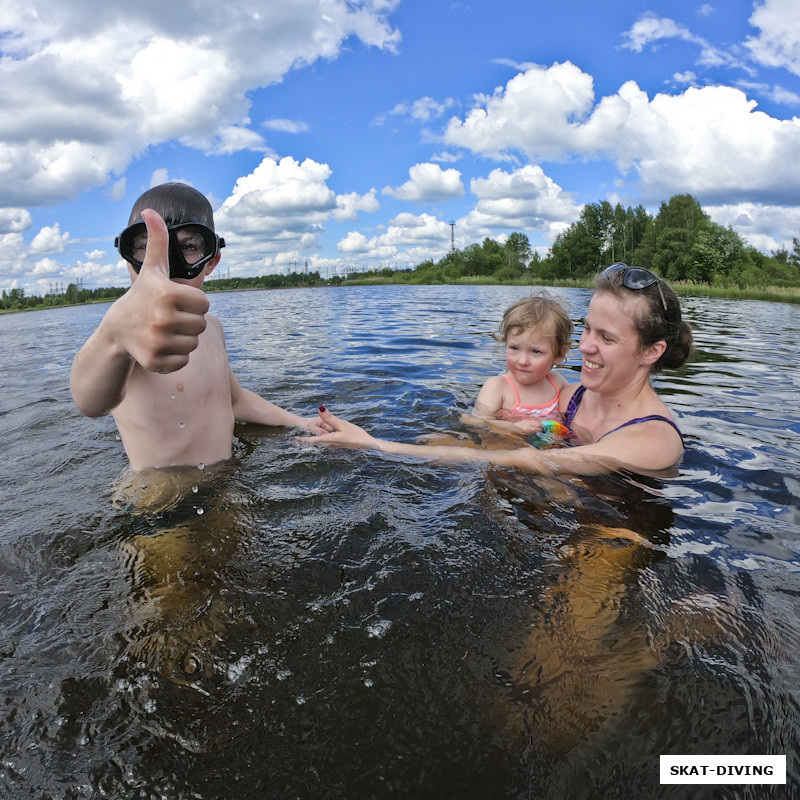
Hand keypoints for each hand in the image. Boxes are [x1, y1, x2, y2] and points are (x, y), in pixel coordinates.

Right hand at [109, 208, 209, 372]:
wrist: (116, 330)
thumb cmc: (141, 296)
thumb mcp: (152, 269)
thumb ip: (158, 241)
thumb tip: (150, 211)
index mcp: (168, 294)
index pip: (204, 303)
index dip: (193, 303)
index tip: (176, 301)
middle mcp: (163, 318)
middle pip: (201, 324)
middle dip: (189, 321)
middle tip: (170, 317)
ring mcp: (158, 341)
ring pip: (194, 343)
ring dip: (183, 338)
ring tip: (165, 330)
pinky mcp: (156, 361)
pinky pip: (183, 361)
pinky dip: (175, 356)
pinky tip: (161, 345)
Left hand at [297, 406, 378, 448]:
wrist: (368, 444)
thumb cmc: (356, 435)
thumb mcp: (342, 424)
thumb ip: (330, 417)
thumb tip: (320, 408)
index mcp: (330, 439)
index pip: (313, 440)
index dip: (303, 439)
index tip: (295, 438)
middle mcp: (331, 443)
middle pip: (316, 441)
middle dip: (307, 438)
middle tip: (297, 437)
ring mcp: (335, 444)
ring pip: (322, 440)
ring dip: (316, 437)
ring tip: (307, 434)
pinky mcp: (340, 443)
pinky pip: (329, 439)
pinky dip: (324, 436)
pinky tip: (327, 432)